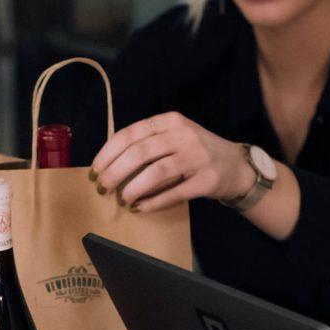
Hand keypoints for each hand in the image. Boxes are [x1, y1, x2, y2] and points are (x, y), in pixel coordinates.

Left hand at [91, 112, 255, 212]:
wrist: (235, 166)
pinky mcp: (205, 180)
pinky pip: (174, 193)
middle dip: (115, 172)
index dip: (108, 153)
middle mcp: (183, 135)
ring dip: (133, 189)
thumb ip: (146, 143)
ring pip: (156, 172)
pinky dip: (153, 202)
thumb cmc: (195, 153)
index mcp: (170, 121)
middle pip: (139, 152)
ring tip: (122, 200)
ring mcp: (196, 157)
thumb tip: (108, 164)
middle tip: (103, 188)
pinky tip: (140, 208)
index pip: (131, 134)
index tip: (94, 170)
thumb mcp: (172, 138)